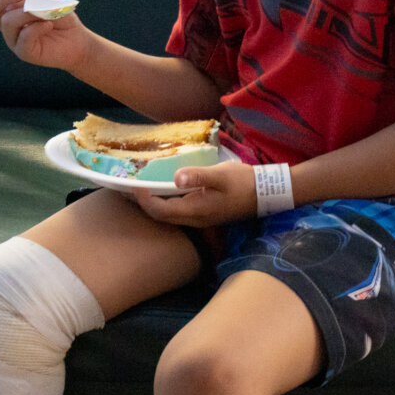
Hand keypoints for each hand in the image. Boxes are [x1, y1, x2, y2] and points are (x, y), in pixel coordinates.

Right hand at [0, 0, 89, 71]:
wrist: (77, 39)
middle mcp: (7, 23)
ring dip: (28, 12)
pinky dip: (38, 27)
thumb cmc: (60, 17)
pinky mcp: (24, 51)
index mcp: (10, 7)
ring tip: (46, 13)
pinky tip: (49, 25)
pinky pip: (23, 36)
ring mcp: (14, 38)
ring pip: (8, 21)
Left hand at [135, 161, 256, 227]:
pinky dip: (166, 201)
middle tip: (129, 186)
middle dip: (143, 203)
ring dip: (154, 203)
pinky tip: (165, 188)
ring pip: (169, 215)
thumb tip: (176, 178)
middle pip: (161, 216)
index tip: (134, 184)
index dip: (144, 199)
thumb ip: (198, 176)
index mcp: (195, 210)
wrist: (265, 194)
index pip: (160, 210)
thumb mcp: (221, 176)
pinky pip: (178, 210)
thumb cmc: (243, 183)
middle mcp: (194, 218)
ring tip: (143, 186)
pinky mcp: (204, 212)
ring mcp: (199, 217)